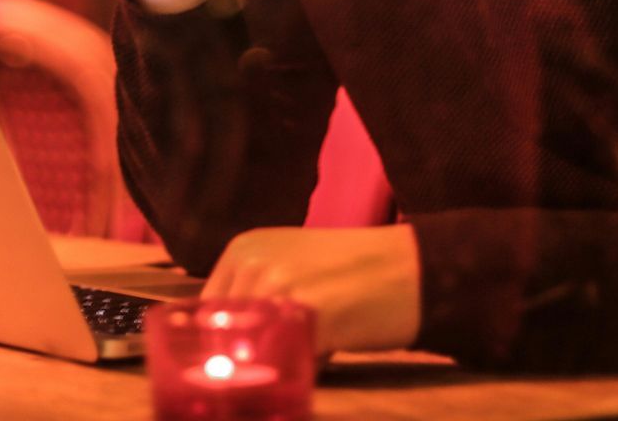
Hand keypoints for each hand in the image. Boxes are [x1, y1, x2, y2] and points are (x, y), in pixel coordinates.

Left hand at [203, 225, 421, 355]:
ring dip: (272, 363)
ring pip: (249, 351)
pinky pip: (285, 362)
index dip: (222, 340)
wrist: (411, 268)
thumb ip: (257, 295)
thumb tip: (227, 350)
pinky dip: (300, 369)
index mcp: (244, 248)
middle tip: (277, 361)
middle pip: (223, 334)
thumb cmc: (355, 272)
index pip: (206, 309)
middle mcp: (254, 262)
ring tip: (308, 350)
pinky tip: (325, 354)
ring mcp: (278, 286)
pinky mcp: (308, 313)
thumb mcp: (292, 267)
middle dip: (244, 356)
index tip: (240, 358)